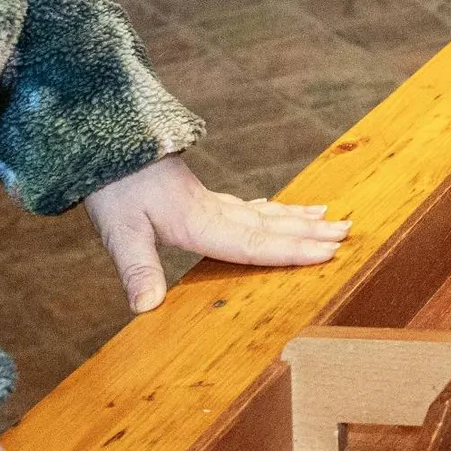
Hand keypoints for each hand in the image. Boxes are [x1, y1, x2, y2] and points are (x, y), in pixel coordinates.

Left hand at [86, 152, 346, 314]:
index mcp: (199, 222)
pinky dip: (269, 210)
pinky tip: (275, 209)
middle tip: (348, 232)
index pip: (254, 242)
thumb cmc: (111, 187)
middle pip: (269, 225)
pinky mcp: (197, 195)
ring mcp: (207, 200)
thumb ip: (137, 269)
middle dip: (309, 232)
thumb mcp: (118, 232)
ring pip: (263, 212)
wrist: (102, 140)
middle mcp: (212, 210)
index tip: (328, 251)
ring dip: (296, 218)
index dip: (291, 250)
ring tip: (330, 216)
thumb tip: (146, 309)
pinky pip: (246, 206)